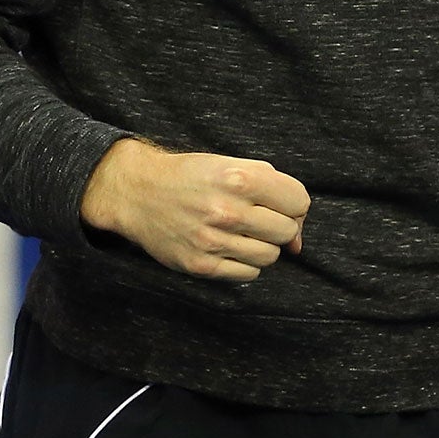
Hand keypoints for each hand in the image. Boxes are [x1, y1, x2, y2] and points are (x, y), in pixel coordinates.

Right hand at [80, 138, 309, 281]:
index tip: (282, 205)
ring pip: (270, 256)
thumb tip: (299, 236)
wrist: (139, 193)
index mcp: (241, 179)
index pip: (298, 201)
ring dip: (263, 246)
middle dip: (281, 226)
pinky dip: (246, 263)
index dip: (294, 204)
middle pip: (287, 231)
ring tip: (244, 233)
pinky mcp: (200, 265)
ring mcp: (213, 240)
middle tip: (262, 219)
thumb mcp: (233, 164)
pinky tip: (231, 248)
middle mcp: (228, 210)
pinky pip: (247, 274)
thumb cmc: (192, 176)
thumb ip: (274, 188)